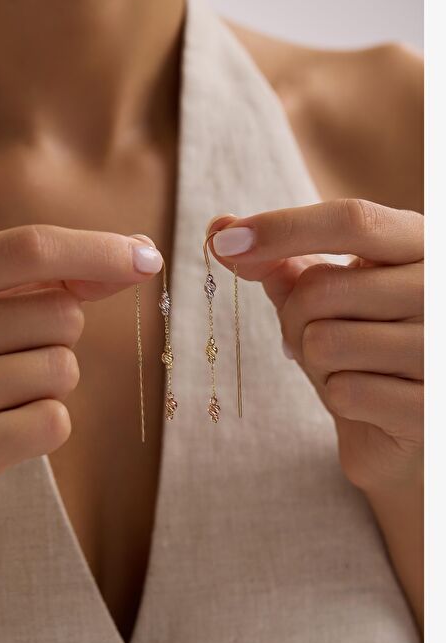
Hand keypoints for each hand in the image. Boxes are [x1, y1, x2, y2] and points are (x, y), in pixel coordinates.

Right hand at [0, 225, 162, 517]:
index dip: (97, 251)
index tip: (148, 260)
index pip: (29, 250)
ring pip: (62, 369)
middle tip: (8, 358)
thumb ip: (53, 277)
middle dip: (57, 338)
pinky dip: (41, 428)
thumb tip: (143, 251)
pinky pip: (52, 421)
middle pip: (62, 314)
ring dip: (47, 386)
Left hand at [208, 199, 422, 492]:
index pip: (352, 220)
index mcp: (418, 245)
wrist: (403, 422)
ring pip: (323, 343)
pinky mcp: (429, 406)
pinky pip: (344, 392)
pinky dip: (337, 399)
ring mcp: (439, 349)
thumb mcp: (326, 295)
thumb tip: (219, 228)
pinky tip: (366, 401)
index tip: (224, 241)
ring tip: (346, 367)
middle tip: (316, 336)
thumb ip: (280, 262)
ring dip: (314, 362)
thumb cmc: (361, 346)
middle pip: (320, 288)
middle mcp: (438, 288)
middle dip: (294, 318)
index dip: (282, 228)